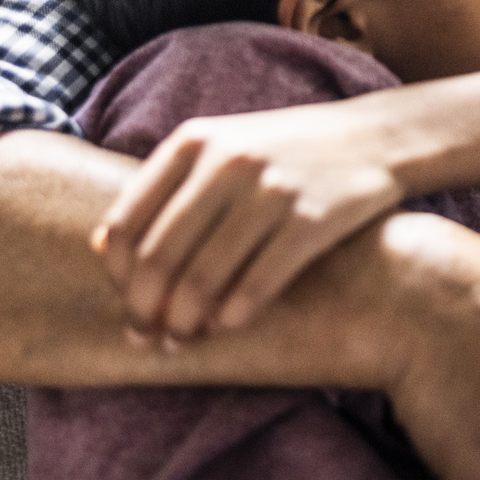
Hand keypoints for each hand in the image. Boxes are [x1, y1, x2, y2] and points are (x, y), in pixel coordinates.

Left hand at [93, 99, 406, 342]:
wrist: (378, 137)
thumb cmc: (288, 150)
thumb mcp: (222, 146)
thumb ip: (165, 187)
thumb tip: (101, 246)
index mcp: (194, 141)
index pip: (127, 223)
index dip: (118, 277)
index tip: (127, 304)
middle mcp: (227, 161)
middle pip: (159, 257)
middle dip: (146, 310)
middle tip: (146, 338)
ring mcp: (271, 190)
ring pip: (203, 278)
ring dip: (185, 322)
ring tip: (181, 342)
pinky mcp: (313, 219)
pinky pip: (256, 284)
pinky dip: (233, 315)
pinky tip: (227, 327)